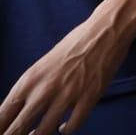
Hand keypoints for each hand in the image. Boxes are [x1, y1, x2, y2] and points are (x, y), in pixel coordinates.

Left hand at [0, 4, 135, 134]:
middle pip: (18, 128)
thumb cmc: (74, 45)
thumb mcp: (42, 66)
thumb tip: (19, 112)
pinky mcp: (89, 98)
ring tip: (38, 134)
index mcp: (29, 80)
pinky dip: (66, 130)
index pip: (3, 113)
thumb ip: (30, 90)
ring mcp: (68, 95)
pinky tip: (63, 127)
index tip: (1, 132)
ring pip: (44, 132)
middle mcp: (45, 89)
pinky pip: (73, 125)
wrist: (106, 30)